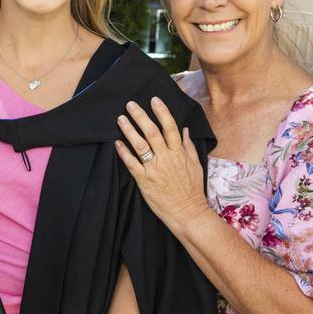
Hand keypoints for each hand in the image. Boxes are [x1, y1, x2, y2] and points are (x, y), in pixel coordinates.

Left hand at [114, 97, 210, 232]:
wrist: (187, 213)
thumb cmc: (192, 190)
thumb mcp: (196, 165)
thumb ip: (188, 146)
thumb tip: (185, 129)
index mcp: (179, 153)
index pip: (170, 127)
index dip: (162, 112)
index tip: (154, 100)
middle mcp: (166, 158)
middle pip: (152, 132)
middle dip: (140, 116)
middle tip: (130, 104)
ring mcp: (154, 169)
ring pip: (140, 145)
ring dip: (129, 130)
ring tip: (120, 119)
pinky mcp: (144, 181)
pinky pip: (132, 164)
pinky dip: (124, 152)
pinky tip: (117, 143)